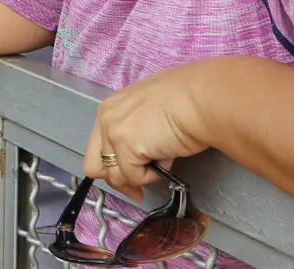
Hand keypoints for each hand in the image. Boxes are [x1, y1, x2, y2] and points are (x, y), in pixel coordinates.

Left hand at [84, 61, 211, 200]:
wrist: (200, 100)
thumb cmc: (189, 101)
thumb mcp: (152, 111)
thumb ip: (139, 128)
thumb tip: (143, 151)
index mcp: (112, 108)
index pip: (99, 146)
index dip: (113, 166)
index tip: (129, 179)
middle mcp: (106, 117)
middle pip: (94, 165)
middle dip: (117, 182)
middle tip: (137, 192)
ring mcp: (112, 131)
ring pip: (115, 175)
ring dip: (142, 176)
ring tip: (163, 161)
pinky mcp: (124, 145)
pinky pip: (134, 177)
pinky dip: (153, 176)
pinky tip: (167, 158)